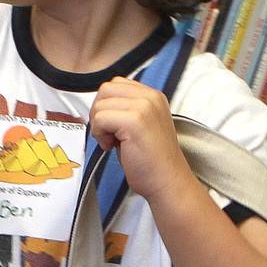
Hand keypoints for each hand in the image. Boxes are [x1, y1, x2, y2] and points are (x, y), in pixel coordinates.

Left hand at [89, 77, 191, 202]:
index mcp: (153, 96)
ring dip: (99, 125)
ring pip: (100, 104)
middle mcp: (150, 97)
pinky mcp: (135, 121)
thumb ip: (125, 110)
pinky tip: (112, 146)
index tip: (113, 125)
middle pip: (106, 89)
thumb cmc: (151, 161)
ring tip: (112, 141)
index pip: (116, 84)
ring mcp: (144, 107)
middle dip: (99, 112)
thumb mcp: (140, 125)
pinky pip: (100, 119)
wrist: (167, 182)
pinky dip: (99, 135)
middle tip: (108, 133)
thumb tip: (100, 105)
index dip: (107, 105)